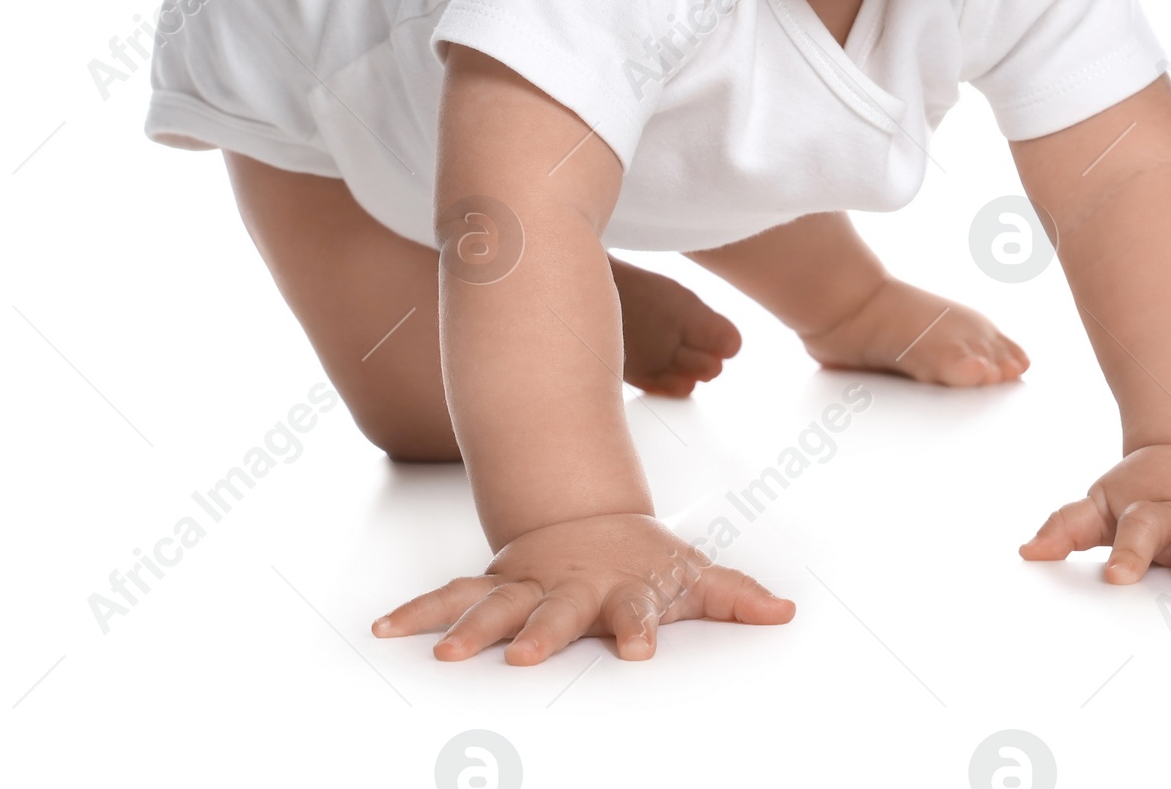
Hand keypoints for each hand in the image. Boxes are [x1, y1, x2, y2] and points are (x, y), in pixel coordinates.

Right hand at [371, 512, 795, 663]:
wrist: (589, 514)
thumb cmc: (644, 560)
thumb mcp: (690, 575)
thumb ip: (733, 596)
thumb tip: (785, 611)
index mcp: (621, 590)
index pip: (635, 610)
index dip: (640, 629)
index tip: (640, 652)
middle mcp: (569, 587)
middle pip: (556, 610)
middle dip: (541, 631)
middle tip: (527, 656)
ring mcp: (528, 584)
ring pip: (495, 603)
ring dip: (470, 627)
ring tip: (446, 654)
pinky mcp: (494, 585)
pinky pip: (451, 596)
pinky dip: (419, 611)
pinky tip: (385, 628)